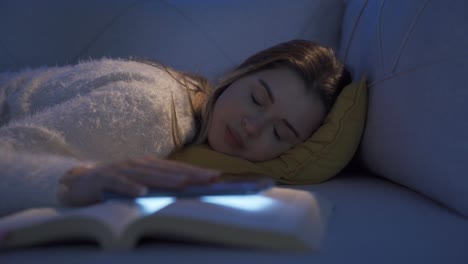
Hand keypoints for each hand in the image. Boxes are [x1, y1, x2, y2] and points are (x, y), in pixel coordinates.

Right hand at [57, 157, 219, 206]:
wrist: (78, 183)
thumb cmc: (115, 187)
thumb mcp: (140, 186)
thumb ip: (158, 188)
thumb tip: (187, 194)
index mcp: (148, 166)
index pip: (176, 169)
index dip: (196, 172)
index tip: (217, 177)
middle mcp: (137, 164)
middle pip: (167, 170)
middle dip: (190, 174)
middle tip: (210, 180)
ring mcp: (120, 170)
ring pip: (147, 175)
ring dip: (166, 180)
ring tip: (185, 183)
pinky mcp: (103, 179)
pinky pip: (118, 183)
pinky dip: (129, 187)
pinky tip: (141, 193)